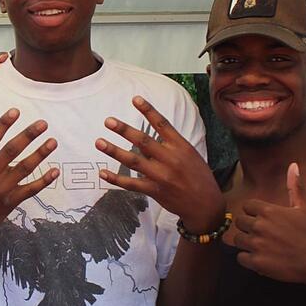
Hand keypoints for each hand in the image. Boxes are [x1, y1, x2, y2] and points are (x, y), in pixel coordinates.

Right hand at [0, 108, 58, 239]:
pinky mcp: (10, 202)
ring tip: (53, 142)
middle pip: (12, 150)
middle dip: (29, 135)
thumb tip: (6, 137)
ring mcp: (0, 189)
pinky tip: (55, 171)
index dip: (4, 124)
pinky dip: (44, 180)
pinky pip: (30, 189)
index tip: (16, 111)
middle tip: (43, 124)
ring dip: (40, 154)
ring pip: (24, 167)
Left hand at [95, 95, 223, 231]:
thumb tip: (144, 138)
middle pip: (143, 141)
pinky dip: (116, 179)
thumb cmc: (199, 176)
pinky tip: (102, 173)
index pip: (162, 124)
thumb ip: (169, 145)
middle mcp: (170, 159)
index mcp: (181, 146)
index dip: (148, 111)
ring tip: (99, 142)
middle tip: (108, 121)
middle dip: (124, 130)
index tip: (135, 99)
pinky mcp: (155, 191)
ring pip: (133, 161)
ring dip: (114, 151)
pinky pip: (131, 184)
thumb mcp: (190, 155)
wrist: (206, 205)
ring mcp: (161, 176)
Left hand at [233, 163, 305, 282]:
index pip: (247, 206)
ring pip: (237, 240)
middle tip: (262, 234)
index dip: (253, 213)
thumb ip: (296, 187)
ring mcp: (257, 244)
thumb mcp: (305, 208)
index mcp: (268, 211)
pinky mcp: (256, 262)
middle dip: (248, 227)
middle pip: (239, 222)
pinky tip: (260, 258)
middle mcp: (259, 226)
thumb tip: (294, 165)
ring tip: (260, 246)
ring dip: (246, 243)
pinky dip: (247, 259)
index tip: (263, 219)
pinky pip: (240, 258)